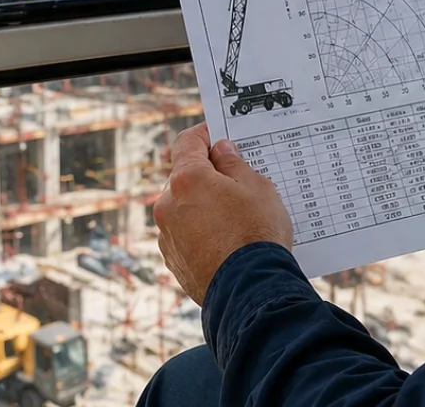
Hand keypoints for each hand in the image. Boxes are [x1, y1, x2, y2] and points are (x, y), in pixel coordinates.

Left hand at [153, 123, 292, 303]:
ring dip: (203, 205)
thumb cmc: (257, 233)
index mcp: (186, 180)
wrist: (251, 290)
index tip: (219, 135)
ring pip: (184, 208)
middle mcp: (168, 206)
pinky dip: (201, 231)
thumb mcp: (256, 187)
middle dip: (207, 175)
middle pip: (184, 177)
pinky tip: (227, 240)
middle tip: (236, 179)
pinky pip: (186, 235)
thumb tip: (221, 151)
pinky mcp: (173, 261)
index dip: (204, 134)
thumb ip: (234, 164)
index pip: (187, 142)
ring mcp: (167, 236)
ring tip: (235, 216)